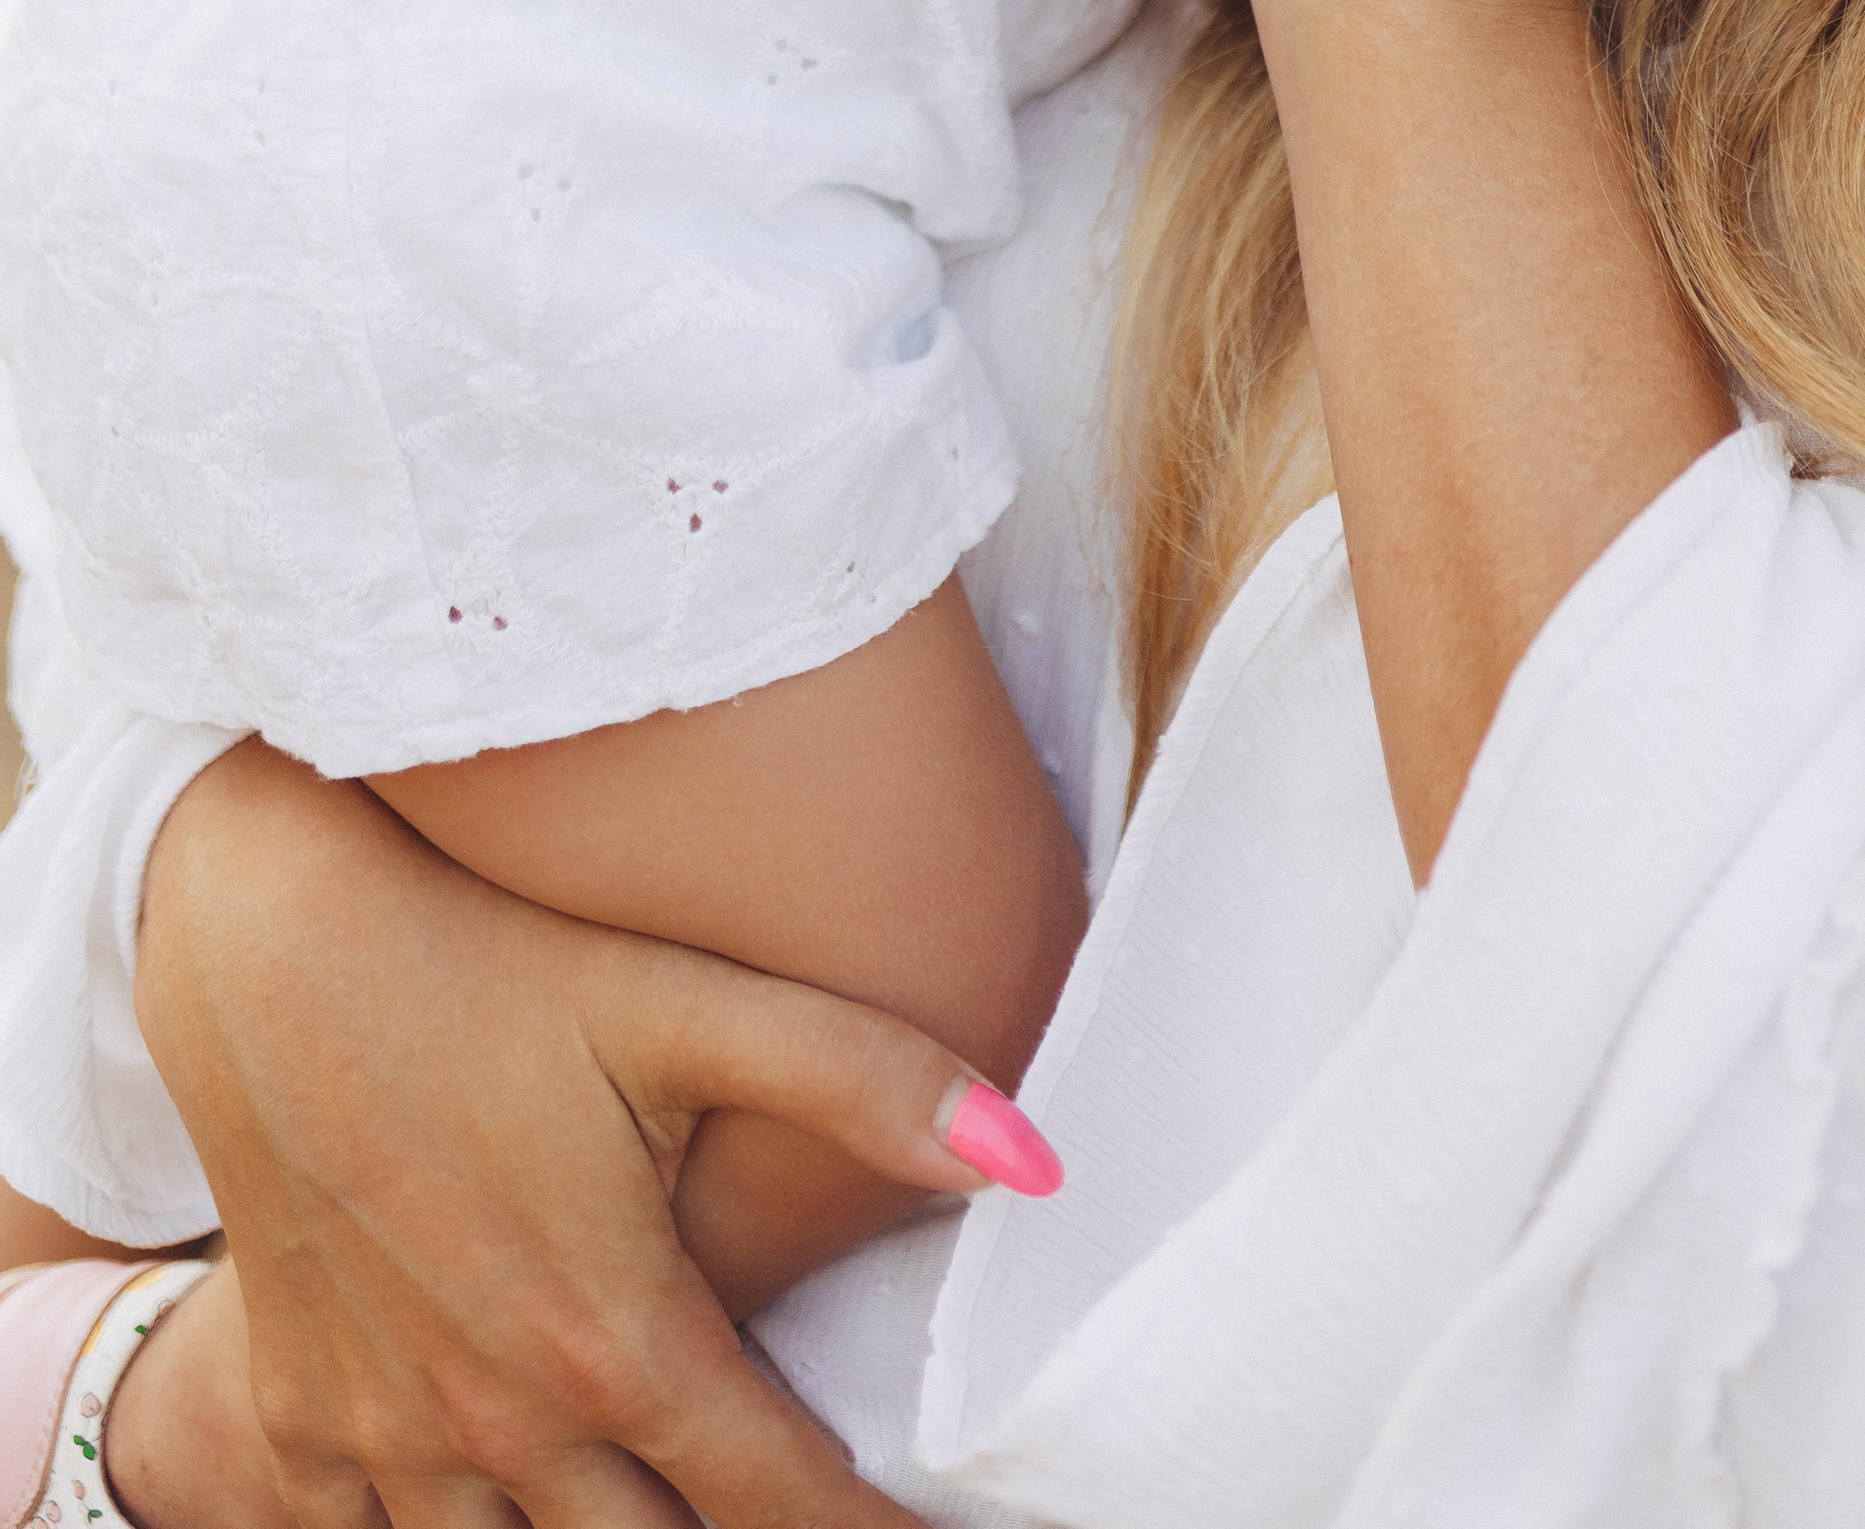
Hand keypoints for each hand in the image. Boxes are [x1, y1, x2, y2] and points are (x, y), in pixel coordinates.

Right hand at [132, 744, 996, 1528]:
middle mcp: (499, 1421)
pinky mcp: (300, 1422)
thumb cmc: (494, 967)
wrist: (266, 954)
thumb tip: (1037, 1160)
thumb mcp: (684, 1006)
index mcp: (614, 1338)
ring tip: (679, 1507)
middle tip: (806, 1523)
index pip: (779, 1502)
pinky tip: (522, 1497)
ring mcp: (386, 1437)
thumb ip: (863, 1079)